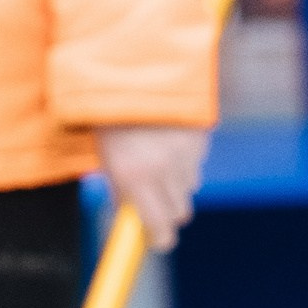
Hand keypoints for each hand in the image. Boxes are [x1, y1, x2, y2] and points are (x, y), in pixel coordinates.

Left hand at [96, 125, 209, 252]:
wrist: (131, 68)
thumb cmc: (110, 116)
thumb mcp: (107, 155)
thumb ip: (121, 187)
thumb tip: (132, 215)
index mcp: (134, 178)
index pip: (158, 230)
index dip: (158, 239)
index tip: (155, 240)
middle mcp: (163, 171)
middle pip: (179, 213)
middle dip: (167, 210)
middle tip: (152, 197)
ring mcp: (186, 155)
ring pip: (188, 187)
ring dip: (176, 182)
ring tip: (156, 157)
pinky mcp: (200, 139)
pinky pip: (196, 162)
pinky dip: (184, 158)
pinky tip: (167, 139)